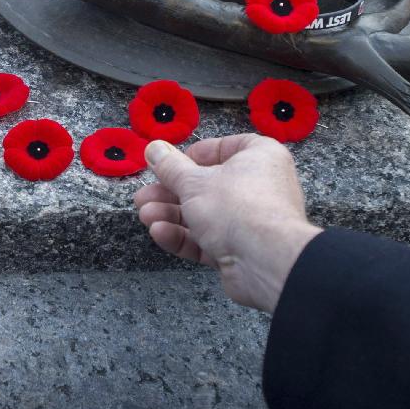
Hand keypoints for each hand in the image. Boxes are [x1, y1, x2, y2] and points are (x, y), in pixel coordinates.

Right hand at [134, 134, 320, 312]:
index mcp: (260, 157)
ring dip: (172, 214)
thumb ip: (170, 167)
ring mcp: (250, 221)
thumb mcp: (194, 182)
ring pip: (205, 214)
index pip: (227, 147)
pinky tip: (160, 232)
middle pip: (208, 185)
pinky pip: (209, 238)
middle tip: (144, 196)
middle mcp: (259, 186)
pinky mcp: (241, 249)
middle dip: (171, 192)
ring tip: (145, 215)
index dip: (195, 154)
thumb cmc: (236, 206)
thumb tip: (154, 148)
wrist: (265, 262)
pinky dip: (184, 236)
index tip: (170, 163)